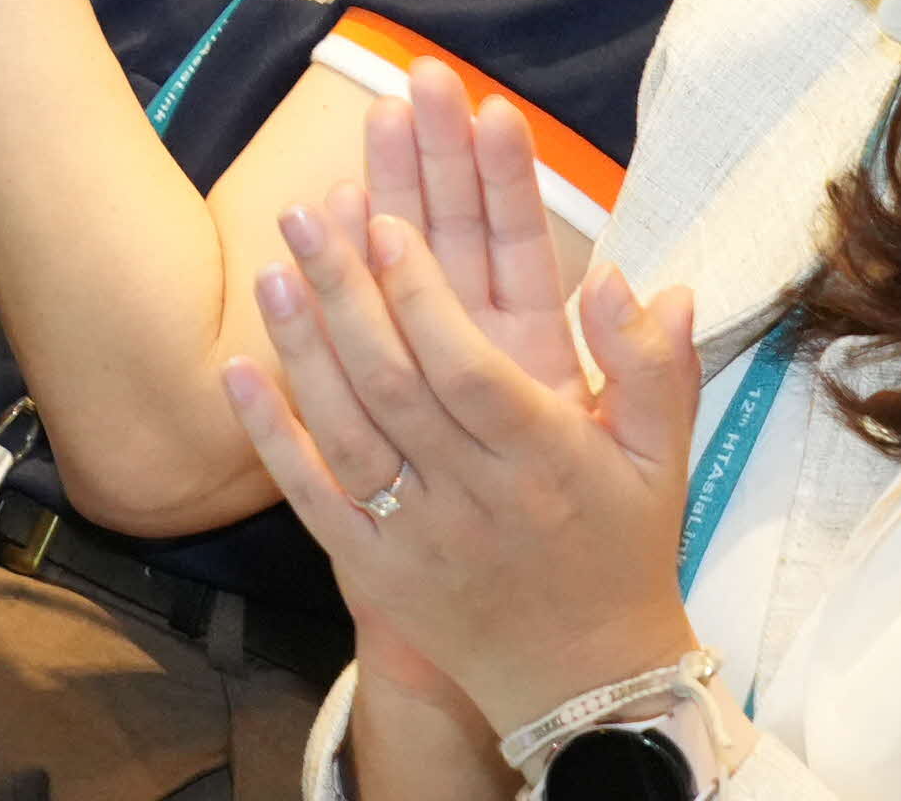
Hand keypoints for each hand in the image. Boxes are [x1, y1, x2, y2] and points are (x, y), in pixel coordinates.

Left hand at [214, 72, 710, 736]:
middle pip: (394, 386)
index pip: (470, 370)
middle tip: (305, 212)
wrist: (586, 688)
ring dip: (303, 348)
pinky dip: (271, 436)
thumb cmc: (623, 550)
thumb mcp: (662, 457)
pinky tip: (238, 371)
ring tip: (271, 268)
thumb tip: (635, 277)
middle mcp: (474, 497)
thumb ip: (651, 364)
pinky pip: (312, 498)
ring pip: (346, 434)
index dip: (424, 298)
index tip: (388, 223)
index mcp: (545, 460)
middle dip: (346, 292)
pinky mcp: (374, 570)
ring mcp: (416, 537)